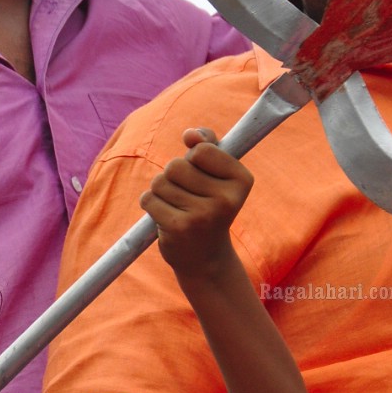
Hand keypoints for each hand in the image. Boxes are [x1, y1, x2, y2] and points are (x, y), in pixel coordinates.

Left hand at [140, 128, 251, 285]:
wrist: (206, 258)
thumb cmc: (210, 207)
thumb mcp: (216, 175)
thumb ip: (208, 145)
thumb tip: (191, 134)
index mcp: (242, 180)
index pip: (202, 149)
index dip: (194, 158)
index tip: (202, 175)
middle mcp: (226, 199)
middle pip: (176, 165)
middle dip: (174, 176)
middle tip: (187, 196)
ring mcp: (203, 216)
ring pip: (160, 181)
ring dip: (162, 191)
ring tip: (178, 207)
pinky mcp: (179, 228)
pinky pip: (149, 199)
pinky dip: (152, 204)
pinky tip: (167, 217)